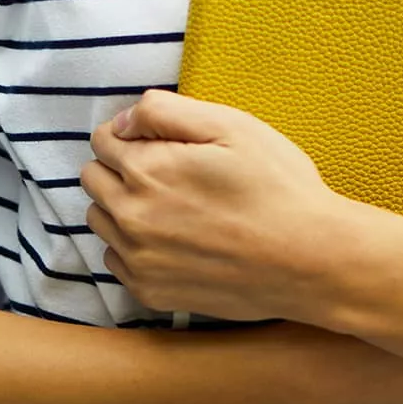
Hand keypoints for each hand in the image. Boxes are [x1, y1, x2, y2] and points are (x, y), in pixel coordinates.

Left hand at [82, 90, 355, 322]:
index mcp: (147, 169)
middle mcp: (131, 215)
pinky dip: (134, 246)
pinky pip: (116, 260)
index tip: (162, 142)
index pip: (102, 139)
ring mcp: (138, 259)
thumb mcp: (232, 126)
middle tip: (167, 172)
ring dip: (121, 207)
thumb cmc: (278, 187)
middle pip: (93, 179)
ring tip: (170, 206)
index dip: (132, 134)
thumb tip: (124, 119)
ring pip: (100, 220)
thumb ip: (167, 112)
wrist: (309, 261)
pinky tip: (174, 240)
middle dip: (120, 168)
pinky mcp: (151, 292)